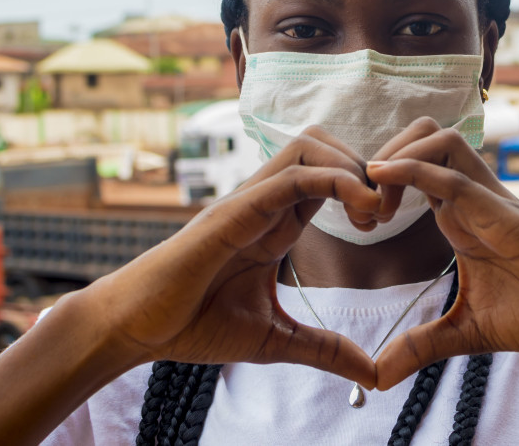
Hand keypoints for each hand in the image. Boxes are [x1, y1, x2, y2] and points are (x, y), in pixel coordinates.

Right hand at [79, 127, 381, 387]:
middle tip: (382, 213)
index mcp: (276, 222)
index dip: (363, 188)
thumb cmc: (192, 325)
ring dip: (352, 167)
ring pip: (310, 146)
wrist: (136, 329)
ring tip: (370, 212)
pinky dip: (332, 180)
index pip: (328, 177)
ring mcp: (249, 201)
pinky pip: (290, 176)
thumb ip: (324, 349)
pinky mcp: (235, 210)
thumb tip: (371, 374)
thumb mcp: (274, 340)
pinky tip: (357, 210)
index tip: (381, 223)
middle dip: (365, 168)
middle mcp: (265, 202)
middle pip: (323, 145)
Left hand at [365, 118, 518, 388]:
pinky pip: (453, 174)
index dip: (378, 183)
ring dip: (396, 156)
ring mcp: (489, 199)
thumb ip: (422, 346)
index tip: (358, 222)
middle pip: (422, 135)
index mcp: (460, 216)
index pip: (412, 169)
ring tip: (377, 204)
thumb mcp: (467, 332)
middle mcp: (472, 197)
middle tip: (363, 209)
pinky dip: (412, 168)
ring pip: (437, 137)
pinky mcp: (502, 211)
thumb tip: (378, 375)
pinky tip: (382, 178)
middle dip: (381, 157)